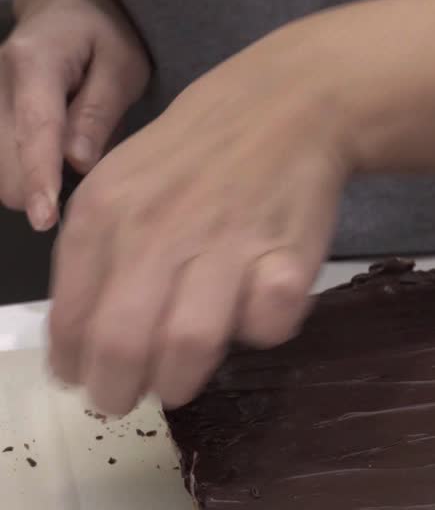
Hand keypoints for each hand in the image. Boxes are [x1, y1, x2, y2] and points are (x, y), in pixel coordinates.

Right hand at [0, 0, 148, 229]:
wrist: (62, 6)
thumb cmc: (100, 34)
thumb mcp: (122, 66)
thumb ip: (99, 113)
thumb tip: (79, 162)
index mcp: (35, 65)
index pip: (35, 132)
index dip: (40, 179)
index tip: (44, 218)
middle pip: (5, 161)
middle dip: (40, 188)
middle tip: (84, 183)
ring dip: (31, 181)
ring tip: (69, 162)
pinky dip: (23, 170)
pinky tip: (50, 161)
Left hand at [46, 33, 348, 413]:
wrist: (284, 107)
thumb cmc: (194, 155)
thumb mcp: (120, 184)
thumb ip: (95, 254)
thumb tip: (79, 343)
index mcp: (105, 216)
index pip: (72, 319)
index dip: (75, 366)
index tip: (86, 380)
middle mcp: (158, 232)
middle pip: (123, 344)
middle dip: (118, 391)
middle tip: (124, 401)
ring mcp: (224, 246)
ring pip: (190, 346)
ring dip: (179, 381)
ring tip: (178, 384)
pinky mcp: (286, 259)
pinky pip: (267, 327)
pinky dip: (258, 335)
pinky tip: (251, 319)